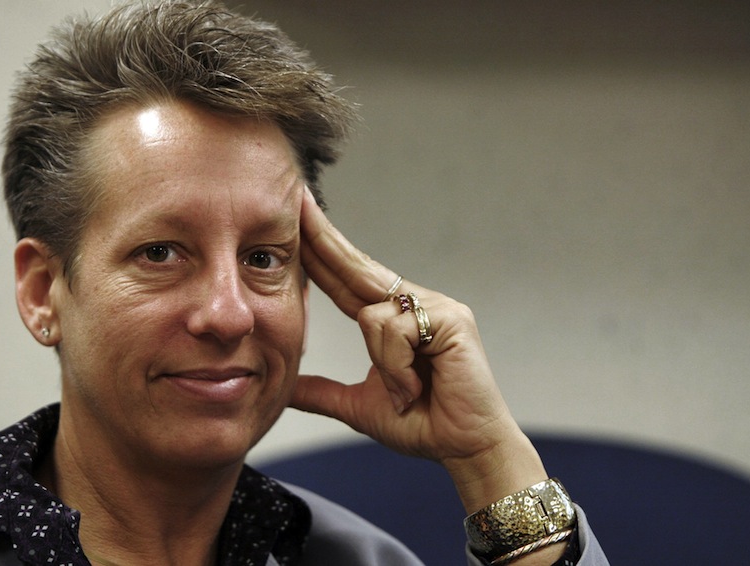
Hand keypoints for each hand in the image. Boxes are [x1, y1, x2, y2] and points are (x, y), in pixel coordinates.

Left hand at [292, 187, 548, 512]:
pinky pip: (397, 330)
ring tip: (405, 394)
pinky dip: (397, 368)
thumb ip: (323, 392)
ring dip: (383, 365)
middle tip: (298, 201)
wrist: (463, 448)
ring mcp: (436, 308)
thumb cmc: (421, 424)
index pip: (346, 283)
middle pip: (358, 269)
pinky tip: (415, 387)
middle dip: (325, 240)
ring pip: (372, 316)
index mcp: (392, 320)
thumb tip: (286, 387)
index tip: (297, 225)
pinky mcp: (451, 319)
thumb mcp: (359, 407)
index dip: (320, 256)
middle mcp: (414, 305)